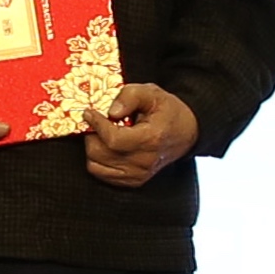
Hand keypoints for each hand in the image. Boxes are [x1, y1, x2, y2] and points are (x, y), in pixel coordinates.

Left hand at [83, 83, 200, 188]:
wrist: (185, 132)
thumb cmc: (168, 112)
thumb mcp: (152, 93)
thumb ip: (130, 96)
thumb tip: (111, 111)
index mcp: (151, 139)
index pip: (114, 139)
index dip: (96, 125)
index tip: (89, 113)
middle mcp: (144, 161)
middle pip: (101, 154)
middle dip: (92, 135)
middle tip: (96, 122)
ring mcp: (139, 174)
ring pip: (97, 166)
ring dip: (93, 148)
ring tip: (102, 134)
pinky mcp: (134, 181)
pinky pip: (102, 175)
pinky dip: (98, 160)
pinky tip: (106, 146)